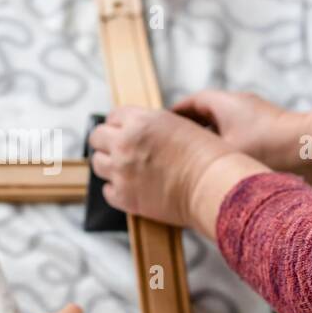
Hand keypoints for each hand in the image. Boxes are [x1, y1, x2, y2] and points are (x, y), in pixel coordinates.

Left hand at [88, 106, 268, 231]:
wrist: (215, 186)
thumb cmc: (207, 156)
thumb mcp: (179, 124)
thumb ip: (151, 124)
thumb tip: (136, 129)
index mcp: (140, 121)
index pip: (113, 116)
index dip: (120, 124)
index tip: (124, 130)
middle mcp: (126, 143)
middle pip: (96, 137)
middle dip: (107, 141)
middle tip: (118, 149)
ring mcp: (122, 171)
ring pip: (97, 163)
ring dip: (109, 164)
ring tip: (125, 169)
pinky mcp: (124, 196)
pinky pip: (107, 190)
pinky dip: (116, 189)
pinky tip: (130, 187)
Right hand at [172, 90, 307, 171]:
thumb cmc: (268, 147)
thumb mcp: (226, 152)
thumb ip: (200, 156)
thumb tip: (180, 162)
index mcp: (223, 103)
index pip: (191, 103)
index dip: (173, 115)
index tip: (160, 128)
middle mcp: (239, 106)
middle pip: (206, 114)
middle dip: (189, 129)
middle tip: (173, 146)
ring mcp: (255, 117)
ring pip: (223, 127)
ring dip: (209, 140)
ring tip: (195, 160)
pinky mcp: (268, 131)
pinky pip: (238, 136)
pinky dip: (226, 147)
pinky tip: (223, 167)